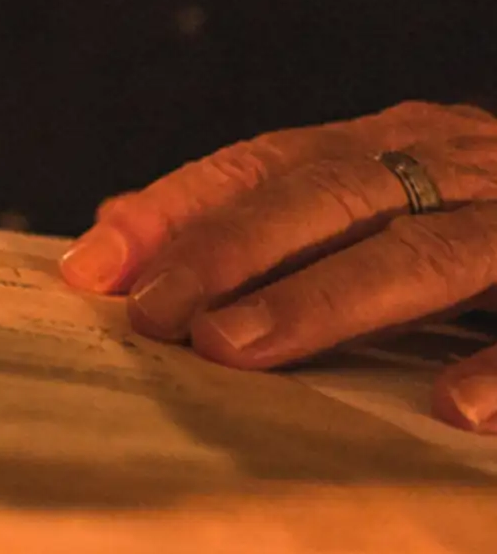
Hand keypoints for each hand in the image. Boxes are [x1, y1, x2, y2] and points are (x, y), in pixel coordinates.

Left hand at [58, 102, 496, 430]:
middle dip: (233, 251)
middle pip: (334, 195)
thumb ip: (280, 210)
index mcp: (403, 140)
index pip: (270, 161)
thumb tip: (119, 230)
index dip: (180, 206)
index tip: (93, 265)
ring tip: (239, 351)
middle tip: (156, 319)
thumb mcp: (397, 195)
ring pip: (430, 253)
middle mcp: (465, 161)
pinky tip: (450, 413)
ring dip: (328, 302)